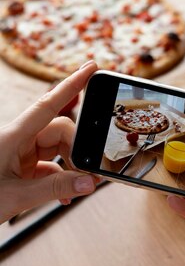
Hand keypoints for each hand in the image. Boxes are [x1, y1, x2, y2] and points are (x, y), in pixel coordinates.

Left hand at [0, 61, 97, 223]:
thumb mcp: (16, 197)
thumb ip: (54, 188)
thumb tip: (89, 182)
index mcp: (12, 137)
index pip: (48, 104)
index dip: (72, 85)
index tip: (92, 68)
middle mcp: (17, 140)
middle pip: (59, 129)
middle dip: (77, 148)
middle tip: (88, 172)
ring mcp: (19, 154)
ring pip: (57, 147)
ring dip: (70, 165)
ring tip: (77, 187)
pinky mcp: (20, 169)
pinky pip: (49, 165)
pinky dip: (61, 179)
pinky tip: (64, 195)